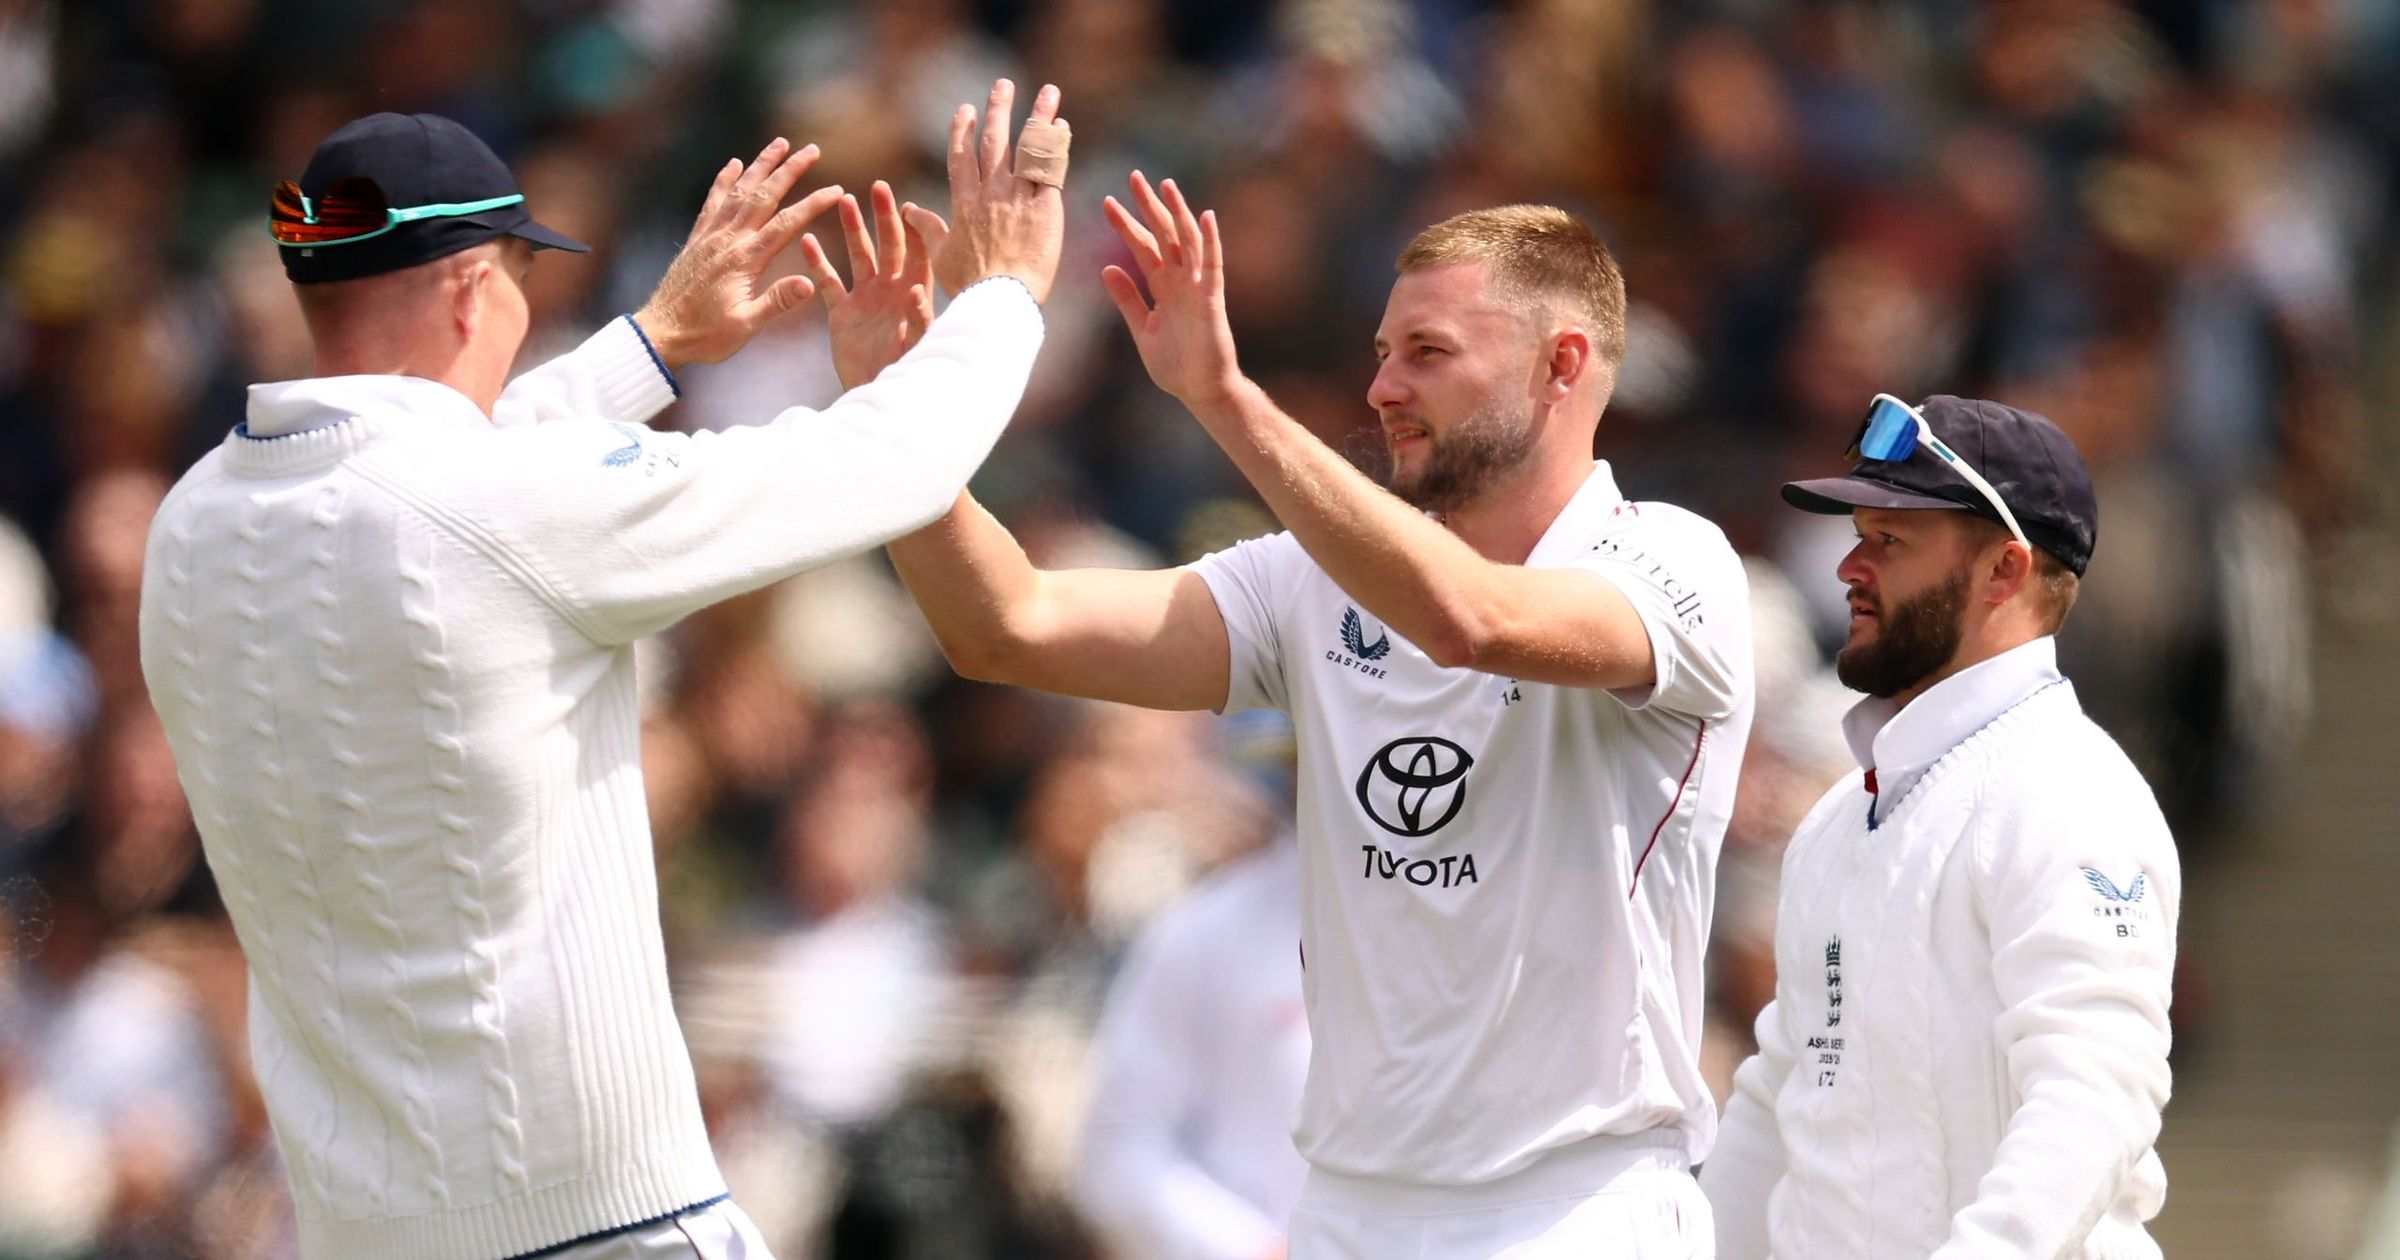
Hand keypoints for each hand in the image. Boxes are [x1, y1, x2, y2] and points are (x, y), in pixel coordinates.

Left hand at [635, 138, 842, 369]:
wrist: (660, 334)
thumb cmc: (705, 336)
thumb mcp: (746, 327)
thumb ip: (777, 302)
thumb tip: (810, 282)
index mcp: (744, 260)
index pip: (786, 223)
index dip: (812, 204)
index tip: (836, 190)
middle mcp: (726, 240)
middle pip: (763, 196)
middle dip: (789, 170)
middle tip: (811, 149)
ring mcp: (709, 237)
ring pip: (738, 191)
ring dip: (760, 165)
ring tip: (779, 144)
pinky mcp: (697, 240)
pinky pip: (712, 202)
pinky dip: (724, 181)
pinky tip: (733, 164)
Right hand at [799, 180, 941, 389]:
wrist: (877, 397)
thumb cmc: (904, 373)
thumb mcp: (914, 346)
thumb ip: (918, 319)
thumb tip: (917, 291)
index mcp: (914, 293)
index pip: (918, 254)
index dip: (915, 230)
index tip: (908, 207)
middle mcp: (891, 290)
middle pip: (889, 245)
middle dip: (884, 216)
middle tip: (880, 188)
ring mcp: (865, 298)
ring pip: (859, 255)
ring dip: (852, 229)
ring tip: (844, 200)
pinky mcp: (842, 313)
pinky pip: (829, 282)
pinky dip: (818, 263)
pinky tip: (807, 240)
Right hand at [923, 79, 1067, 302]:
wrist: (1001, 299)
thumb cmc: (970, 285)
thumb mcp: (942, 256)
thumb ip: (928, 229)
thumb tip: (909, 210)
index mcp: (964, 202)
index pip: (961, 155)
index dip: (963, 130)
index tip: (966, 109)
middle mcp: (990, 192)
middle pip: (995, 141)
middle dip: (998, 109)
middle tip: (1004, 85)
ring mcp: (1018, 197)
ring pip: (1028, 147)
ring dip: (1038, 115)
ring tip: (1049, 91)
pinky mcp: (1046, 207)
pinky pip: (1052, 169)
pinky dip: (1057, 145)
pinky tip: (1062, 126)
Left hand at [1100, 171, 1241, 407]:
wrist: (1200, 392)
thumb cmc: (1176, 366)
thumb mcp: (1142, 329)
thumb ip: (1127, 299)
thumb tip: (1106, 268)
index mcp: (1162, 287)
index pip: (1142, 247)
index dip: (1125, 224)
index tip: (1107, 201)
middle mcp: (1180, 281)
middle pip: (1163, 235)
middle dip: (1148, 206)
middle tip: (1133, 176)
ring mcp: (1197, 287)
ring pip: (1187, 241)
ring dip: (1177, 212)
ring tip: (1165, 185)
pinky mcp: (1212, 299)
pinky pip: (1212, 265)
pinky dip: (1209, 241)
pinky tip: (1205, 216)